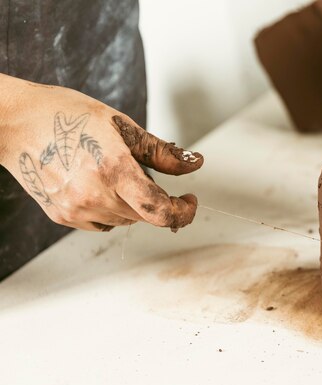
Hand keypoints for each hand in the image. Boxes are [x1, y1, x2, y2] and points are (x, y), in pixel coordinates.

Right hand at [0, 77, 203, 230]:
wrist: (13, 122)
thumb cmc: (66, 115)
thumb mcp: (121, 125)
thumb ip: (161, 151)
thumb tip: (195, 164)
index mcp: (113, 169)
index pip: (159, 211)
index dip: (183, 212)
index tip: (190, 201)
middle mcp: (94, 195)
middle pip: (145, 215)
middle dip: (156, 199)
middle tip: (142, 171)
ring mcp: (76, 209)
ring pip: (125, 221)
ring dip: (133, 204)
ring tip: (112, 172)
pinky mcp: (62, 216)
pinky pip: (102, 223)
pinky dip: (111, 210)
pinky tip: (97, 184)